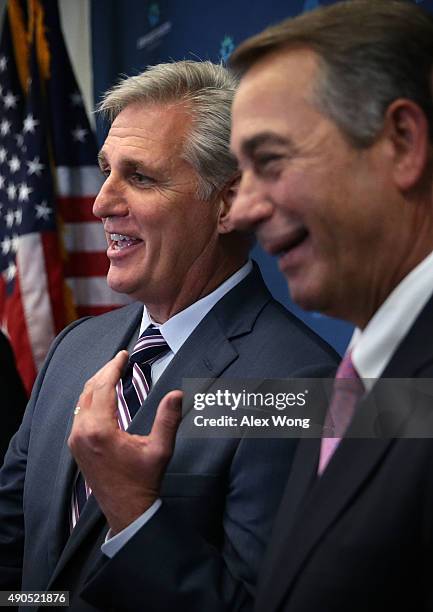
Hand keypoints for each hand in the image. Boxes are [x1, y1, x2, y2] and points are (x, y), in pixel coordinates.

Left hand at [68, 351, 182, 533]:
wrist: (126, 510)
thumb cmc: (143, 481)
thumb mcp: (160, 449)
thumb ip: (168, 419)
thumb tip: (177, 394)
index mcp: (99, 430)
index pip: (103, 386)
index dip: (113, 367)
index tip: (124, 354)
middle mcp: (82, 432)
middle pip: (89, 389)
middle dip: (104, 371)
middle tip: (119, 359)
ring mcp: (75, 439)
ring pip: (81, 400)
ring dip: (96, 384)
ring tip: (112, 372)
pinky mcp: (75, 446)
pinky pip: (79, 412)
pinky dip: (90, 398)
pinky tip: (102, 394)